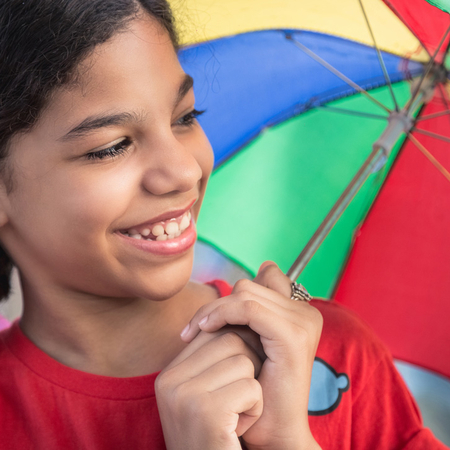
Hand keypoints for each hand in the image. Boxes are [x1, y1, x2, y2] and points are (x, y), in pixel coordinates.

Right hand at [155, 327, 263, 449]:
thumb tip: (238, 315)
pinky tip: (240, 429)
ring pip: (244, 360)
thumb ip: (213, 358)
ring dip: (253, 389)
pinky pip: (251, 386)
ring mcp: (184, 395)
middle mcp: (169, 380)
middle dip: (249, 365)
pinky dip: (256, 407)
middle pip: (231, 338)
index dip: (239, 348)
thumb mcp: (207, 395)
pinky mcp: (205, 411)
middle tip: (239, 399)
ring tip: (237, 416)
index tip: (240, 375)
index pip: (213, 331)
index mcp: (169, 374)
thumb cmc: (220, 437)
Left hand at [181, 262, 322, 449]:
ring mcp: (302, 322)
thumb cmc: (258, 392)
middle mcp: (306, 313)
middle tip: (193, 328)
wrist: (273, 433)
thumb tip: (256, 271)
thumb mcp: (251, 343)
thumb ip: (251, 311)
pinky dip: (221, 314)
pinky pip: (248, 308)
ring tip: (195, 331)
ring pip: (244, 294)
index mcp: (299, 313)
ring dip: (214, 309)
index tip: (210, 319)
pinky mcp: (292, 335)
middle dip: (216, 304)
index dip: (233, 294)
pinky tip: (205, 330)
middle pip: (249, 286)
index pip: (263, 278)